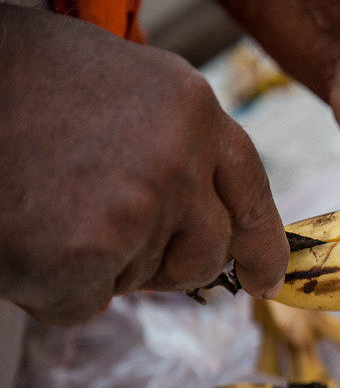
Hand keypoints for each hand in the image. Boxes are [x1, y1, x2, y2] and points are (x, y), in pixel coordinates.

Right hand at [0, 5, 288, 323]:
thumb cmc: (28, 83)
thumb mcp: (129, 91)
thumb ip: (178, 147)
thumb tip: (204, 216)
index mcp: (193, 111)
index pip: (251, 195)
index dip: (263, 246)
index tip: (265, 281)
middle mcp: (179, 160)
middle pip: (206, 253)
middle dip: (170, 263)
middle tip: (111, 233)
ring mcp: (137, 209)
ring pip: (141, 278)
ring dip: (100, 264)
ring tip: (51, 205)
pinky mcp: (85, 254)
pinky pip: (85, 304)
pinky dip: (54, 288)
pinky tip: (26, 235)